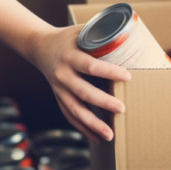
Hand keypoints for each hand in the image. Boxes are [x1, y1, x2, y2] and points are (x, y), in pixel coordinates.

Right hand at [33, 25, 130, 141]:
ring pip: (75, 110)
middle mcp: (62, 74)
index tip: (127, 77)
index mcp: (70, 56)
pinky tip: (97, 138)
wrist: (40, 47)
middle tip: (122, 108)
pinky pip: (70, 116)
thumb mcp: (82, 31)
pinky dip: (84, 128)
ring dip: (93, 124)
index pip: (90, 66)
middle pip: (83, 92)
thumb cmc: (69, 38)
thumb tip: (131, 31)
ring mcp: (59, 89)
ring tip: (110, 134)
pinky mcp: (58, 98)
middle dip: (103, 102)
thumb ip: (102, 32)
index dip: (109, 72)